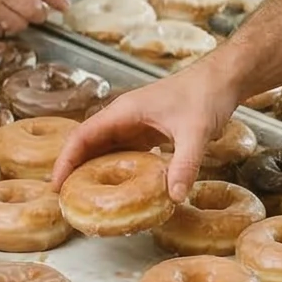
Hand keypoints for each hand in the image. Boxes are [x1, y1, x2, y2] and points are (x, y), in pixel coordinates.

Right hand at [50, 56, 242, 202]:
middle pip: (89, 145)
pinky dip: (118, 169)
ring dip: (95, 171)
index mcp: (124, 111)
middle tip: (68, 203)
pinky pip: (126, 152)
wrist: (226, 77)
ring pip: (107, 149)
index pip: (82, 136)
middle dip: (75, 171)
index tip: (55, 186)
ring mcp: (137, 123)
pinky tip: (121, 189)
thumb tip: (175, 197)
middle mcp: (125, 116)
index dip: (65, 161)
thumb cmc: (207, 94)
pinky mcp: (151, 130)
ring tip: (87, 201)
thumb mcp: (196, 131)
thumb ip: (184, 163)